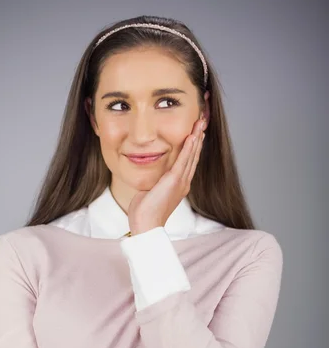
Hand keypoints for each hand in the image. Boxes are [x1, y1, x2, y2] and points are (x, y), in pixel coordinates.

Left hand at [128, 118, 205, 234]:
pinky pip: (184, 160)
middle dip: (198, 139)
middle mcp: (183, 183)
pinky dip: (189, 147)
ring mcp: (181, 182)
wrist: (146, 224)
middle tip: (202, 123)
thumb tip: (150, 177)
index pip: (188, 163)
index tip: (196, 134)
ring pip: (191, 156)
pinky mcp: (174, 180)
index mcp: (179, 186)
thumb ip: (154, 182)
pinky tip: (193, 136)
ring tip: (200, 124)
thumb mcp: (150, 192)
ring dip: (196, 138)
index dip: (193, 148)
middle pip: (193, 156)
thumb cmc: (145, 212)